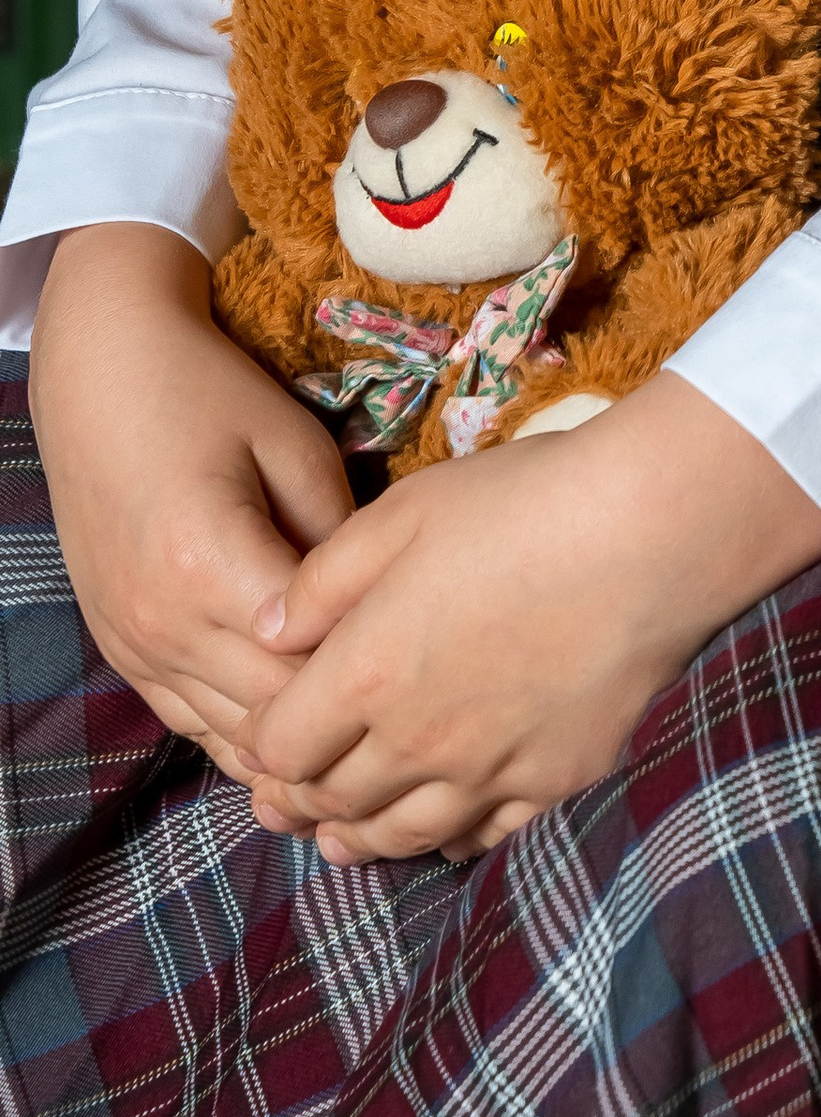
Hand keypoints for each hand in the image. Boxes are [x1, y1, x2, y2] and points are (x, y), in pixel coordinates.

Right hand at [29, 222, 353, 778]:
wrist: (102, 379)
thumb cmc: (208, 396)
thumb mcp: (296, 446)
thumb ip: (339, 538)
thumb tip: (380, 607)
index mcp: (209, 567)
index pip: (310, 664)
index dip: (371, 666)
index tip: (422, 650)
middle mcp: (163, 625)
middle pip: (273, 714)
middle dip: (342, 712)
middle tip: (408, 692)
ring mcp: (135, 649)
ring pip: (231, 736)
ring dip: (296, 736)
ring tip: (365, 718)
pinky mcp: (123, 654)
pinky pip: (190, 724)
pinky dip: (245, 730)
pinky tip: (300, 721)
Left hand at [236, 372, 820, 863]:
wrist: (652, 534)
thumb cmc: (522, 504)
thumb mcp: (403, 514)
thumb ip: (320, 581)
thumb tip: (264, 632)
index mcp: (365, 677)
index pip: (278, 747)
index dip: (260, 745)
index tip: (263, 731)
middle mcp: (417, 744)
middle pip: (333, 800)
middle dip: (302, 798)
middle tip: (293, 791)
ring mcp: (489, 772)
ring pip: (400, 834)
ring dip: (360, 837)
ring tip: (342, 838)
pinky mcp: (555, 780)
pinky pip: (482, 834)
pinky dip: (447, 838)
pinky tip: (442, 828)